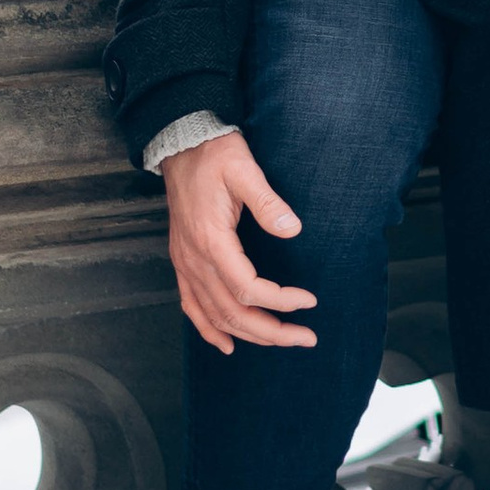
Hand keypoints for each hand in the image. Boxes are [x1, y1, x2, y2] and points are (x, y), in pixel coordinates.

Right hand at [164, 130, 316, 353]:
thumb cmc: (214, 156)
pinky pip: (191, 306)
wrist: (180, 145)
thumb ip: (268, 202)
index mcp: (211, 240)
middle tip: (305, 338)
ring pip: (214, 314)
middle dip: (271, 331)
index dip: (279, 301)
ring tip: (281, 340)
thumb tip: (292, 229)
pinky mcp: (183, 261)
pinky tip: (227, 344)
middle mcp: (194, 259)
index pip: (247, 288)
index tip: (309, 301)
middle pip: (232, 312)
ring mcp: (185, 263)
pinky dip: (208, 329)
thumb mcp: (244, 169)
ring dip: (248, 334)